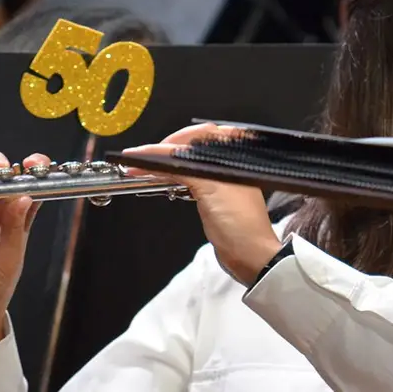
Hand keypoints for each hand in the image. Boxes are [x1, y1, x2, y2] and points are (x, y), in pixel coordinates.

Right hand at [122, 123, 282, 285]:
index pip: (201, 136)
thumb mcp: (211, 189)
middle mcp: (230, 163)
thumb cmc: (237, 222)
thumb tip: (159, 156)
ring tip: (145, 167)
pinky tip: (159, 178)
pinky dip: (173, 176)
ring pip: (190, 161)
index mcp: (236, 155)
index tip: (148, 150)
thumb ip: (186, 169)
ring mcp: (222, 178)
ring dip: (168, 163)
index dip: (173, 140)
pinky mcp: (215, 194)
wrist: (249, 255)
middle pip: (194, 146)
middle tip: (143, 158)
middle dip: (168, 149)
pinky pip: (190, 177)